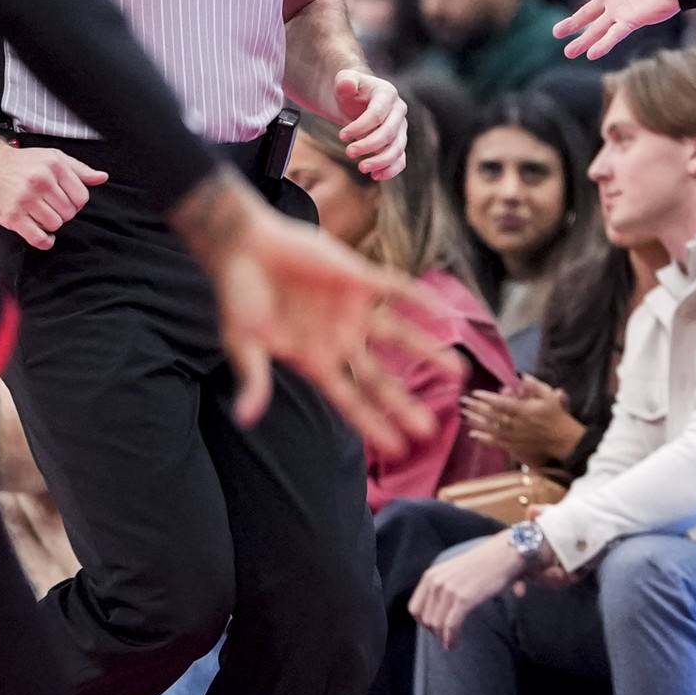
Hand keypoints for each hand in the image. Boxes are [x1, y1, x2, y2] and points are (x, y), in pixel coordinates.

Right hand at [0, 138, 103, 248]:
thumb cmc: (25, 163)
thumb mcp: (54, 158)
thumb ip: (80, 170)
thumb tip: (103, 177)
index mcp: (54, 166)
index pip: (82, 198)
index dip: (75, 202)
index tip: (64, 200)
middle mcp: (40, 180)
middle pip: (69, 213)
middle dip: (62, 213)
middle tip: (49, 206)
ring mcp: (25, 199)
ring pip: (55, 225)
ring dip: (50, 224)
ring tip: (41, 214)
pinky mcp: (12, 216)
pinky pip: (38, 238)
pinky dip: (45, 241)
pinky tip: (44, 236)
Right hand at [171, 173, 433, 449]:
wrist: (242, 245)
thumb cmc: (237, 296)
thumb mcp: (244, 343)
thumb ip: (253, 379)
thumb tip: (245, 419)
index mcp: (314, 361)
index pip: (351, 402)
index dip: (375, 425)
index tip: (399, 449)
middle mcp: (339, 340)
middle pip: (380, 380)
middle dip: (403, 405)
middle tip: (430, 430)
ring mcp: (352, 310)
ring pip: (400, 337)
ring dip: (428, 353)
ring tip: (458, 372)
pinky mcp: (358, 278)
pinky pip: (398, 290)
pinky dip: (422, 300)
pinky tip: (446, 314)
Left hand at [332, 66, 406, 179]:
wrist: (356, 98)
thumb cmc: (349, 88)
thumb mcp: (343, 79)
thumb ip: (345, 80)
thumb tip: (347, 85)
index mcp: (387, 93)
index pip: (376, 114)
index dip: (359, 127)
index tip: (341, 136)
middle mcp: (398, 111)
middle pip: (389, 133)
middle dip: (369, 145)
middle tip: (348, 153)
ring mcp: (400, 128)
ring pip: (397, 149)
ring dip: (380, 161)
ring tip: (362, 167)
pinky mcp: (398, 142)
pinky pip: (401, 159)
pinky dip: (391, 170)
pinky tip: (375, 176)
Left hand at [409, 530, 529, 646]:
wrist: (505, 553)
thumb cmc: (484, 562)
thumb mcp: (454, 570)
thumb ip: (443, 586)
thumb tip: (439, 609)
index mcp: (431, 575)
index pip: (415, 607)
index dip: (423, 622)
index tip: (434, 628)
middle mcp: (435, 582)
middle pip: (425, 619)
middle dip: (434, 632)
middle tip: (445, 638)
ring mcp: (448, 591)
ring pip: (436, 625)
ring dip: (443, 638)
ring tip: (450, 643)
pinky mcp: (463, 599)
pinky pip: (451, 626)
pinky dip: (451, 638)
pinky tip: (454, 644)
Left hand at [462, 374, 584, 465]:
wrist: (561, 438)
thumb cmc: (555, 415)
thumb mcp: (549, 395)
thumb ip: (535, 386)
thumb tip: (522, 376)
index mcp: (524, 410)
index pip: (502, 404)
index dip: (487, 399)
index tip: (475, 393)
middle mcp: (516, 424)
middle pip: (492, 415)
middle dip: (476, 408)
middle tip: (462, 401)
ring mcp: (514, 436)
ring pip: (490, 428)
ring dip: (475, 422)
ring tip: (463, 414)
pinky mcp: (513, 445)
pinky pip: (495, 442)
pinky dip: (483, 439)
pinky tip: (472, 434)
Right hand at [555, 0, 680, 58]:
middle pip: (586, 12)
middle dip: (571, 23)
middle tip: (554, 33)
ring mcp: (621, 11)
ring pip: (596, 28)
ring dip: (582, 40)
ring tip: (566, 53)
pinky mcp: (632, 21)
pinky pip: (613, 34)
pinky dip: (602, 44)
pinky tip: (590, 55)